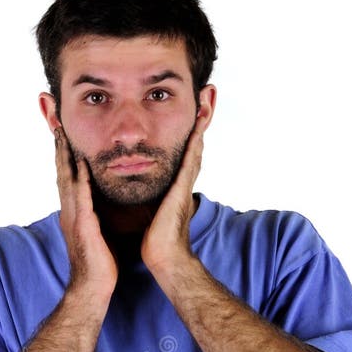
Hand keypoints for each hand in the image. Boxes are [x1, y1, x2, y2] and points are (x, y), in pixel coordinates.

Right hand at [54, 128, 118, 296]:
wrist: (91, 289)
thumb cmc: (98, 265)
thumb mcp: (97, 234)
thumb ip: (96, 217)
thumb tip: (103, 207)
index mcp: (74, 213)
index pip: (67, 178)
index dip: (64, 156)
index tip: (64, 135)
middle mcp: (70, 212)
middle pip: (62, 173)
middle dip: (59, 148)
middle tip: (56, 124)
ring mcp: (74, 219)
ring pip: (67, 180)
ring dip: (65, 157)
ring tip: (63, 135)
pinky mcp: (84, 226)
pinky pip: (82, 198)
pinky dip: (81, 179)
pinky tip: (82, 163)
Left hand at [140, 115, 205, 274]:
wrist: (163, 257)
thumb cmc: (156, 238)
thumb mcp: (152, 208)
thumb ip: (152, 195)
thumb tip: (142, 186)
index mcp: (175, 184)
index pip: (185, 150)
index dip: (190, 129)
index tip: (195, 108)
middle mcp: (183, 180)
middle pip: (195, 142)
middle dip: (202, 119)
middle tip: (209, 94)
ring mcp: (185, 184)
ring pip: (196, 146)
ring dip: (202, 123)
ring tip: (207, 99)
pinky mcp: (182, 190)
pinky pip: (190, 161)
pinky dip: (195, 142)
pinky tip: (198, 126)